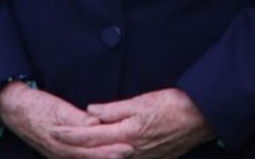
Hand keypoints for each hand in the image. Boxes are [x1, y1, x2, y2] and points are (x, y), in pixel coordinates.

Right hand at [0, 83, 128, 158]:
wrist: (15, 110)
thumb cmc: (37, 106)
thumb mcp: (57, 108)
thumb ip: (76, 118)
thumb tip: (94, 124)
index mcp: (62, 142)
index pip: (90, 150)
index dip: (109, 149)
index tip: (127, 146)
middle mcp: (61, 153)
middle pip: (90, 157)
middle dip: (110, 156)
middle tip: (131, 151)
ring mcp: (59, 155)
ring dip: (103, 158)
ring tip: (123, 154)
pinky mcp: (58, 153)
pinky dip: (91, 158)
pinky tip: (102, 155)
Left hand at [61, 88, 213, 158]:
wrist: (201, 118)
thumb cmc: (172, 105)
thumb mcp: (140, 102)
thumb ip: (113, 110)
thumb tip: (90, 112)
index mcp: (126, 134)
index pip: (90, 137)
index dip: (70, 135)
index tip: (53, 130)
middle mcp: (131, 152)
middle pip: (96, 153)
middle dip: (74, 149)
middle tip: (55, 141)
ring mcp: (141, 158)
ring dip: (91, 155)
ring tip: (74, 149)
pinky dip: (110, 157)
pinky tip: (105, 154)